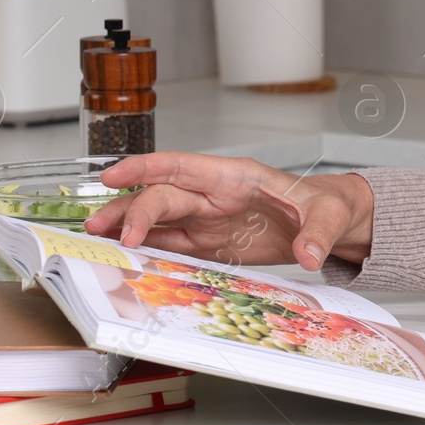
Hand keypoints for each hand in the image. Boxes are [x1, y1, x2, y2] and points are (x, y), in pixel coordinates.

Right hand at [83, 151, 373, 271]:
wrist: (325, 225)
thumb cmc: (322, 206)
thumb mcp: (328, 215)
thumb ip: (317, 233)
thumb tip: (310, 255)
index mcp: (234, 176)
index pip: (182, 165)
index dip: (145, 167)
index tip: (115, 176)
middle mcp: (213, 195)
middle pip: (162, 196)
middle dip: (130, 210)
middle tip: (104, 230)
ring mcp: (208, 220)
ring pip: (157, 220)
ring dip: (127, 228)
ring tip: (96, 239)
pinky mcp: (209, 244)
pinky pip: (171, 244)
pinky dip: (146, 251)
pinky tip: (125, 258)